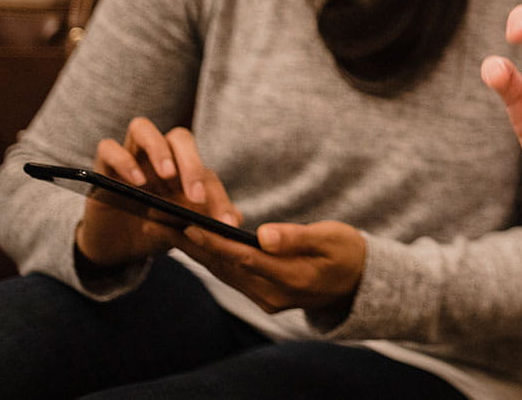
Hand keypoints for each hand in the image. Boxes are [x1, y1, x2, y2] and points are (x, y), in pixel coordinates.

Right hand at [75, 117, 239, 267]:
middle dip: (191, 163)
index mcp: (183, 169)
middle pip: (179, 138)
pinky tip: (136, 182)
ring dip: (158, 149)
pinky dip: (123, 160)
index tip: (222, 222)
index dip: (217, 196)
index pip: (205, 170)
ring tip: (166, 175)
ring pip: (142, 128)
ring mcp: (130, 158)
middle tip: (194, 195)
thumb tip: (235, 221)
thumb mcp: (184, 231)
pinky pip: (108, 148)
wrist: (117, 246)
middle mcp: (158, 157)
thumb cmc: (156, 231)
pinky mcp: (103, 168)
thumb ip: (208, 223)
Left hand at [175, 220, 366, 315]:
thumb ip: (297, 237)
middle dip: (194, 245)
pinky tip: (195, 242)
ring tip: (169, 228)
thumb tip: (264, 234)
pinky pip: (231, 276)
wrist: (357, 283)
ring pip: (224, 273)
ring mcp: (266, 299)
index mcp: (291, 278)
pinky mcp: (262, 296)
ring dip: (197, 252)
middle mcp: (273, 295)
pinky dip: (212, 258)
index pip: (243, 258)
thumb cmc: (347, 252)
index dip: (215, 242)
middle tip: (165, 222)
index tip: (188, 224)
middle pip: (226, 268)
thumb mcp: (331, 238)